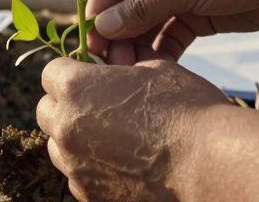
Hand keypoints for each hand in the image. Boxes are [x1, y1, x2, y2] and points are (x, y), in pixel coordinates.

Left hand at [36, 57, 232, 200]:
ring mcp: (76, 167)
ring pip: (59, 147)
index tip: (93, 76)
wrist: (211, 166)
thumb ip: (122, 69)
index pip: (51, 72)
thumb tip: (114, 68)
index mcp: (76, 89)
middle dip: (68, 105)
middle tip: (101, 105)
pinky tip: (124, 164)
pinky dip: (92, 168)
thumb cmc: (188, 110)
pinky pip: (78, 177)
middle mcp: (66, 128)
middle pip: (47, 111)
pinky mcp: (90, 197)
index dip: (73, 71)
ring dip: (76, 138)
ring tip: (114, 137)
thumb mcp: (156, 70)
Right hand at [88, 0, 258, 63]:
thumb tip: (103, 26)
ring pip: (145, 25)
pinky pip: (169, 36)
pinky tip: (156, 71)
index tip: (93, 44)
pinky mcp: (196, 15)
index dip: (99, 13)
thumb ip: (143, 7)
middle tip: (115, 68)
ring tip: (134, 74)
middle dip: (117, 36)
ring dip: (138, 48)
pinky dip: (161, 53)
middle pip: (125, 7)